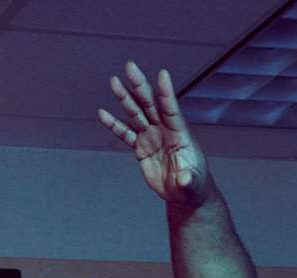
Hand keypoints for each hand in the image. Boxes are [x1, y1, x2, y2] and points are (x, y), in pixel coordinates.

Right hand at [100, 63, 209, 208]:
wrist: (184, 193)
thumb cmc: (194, 186)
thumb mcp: (193, 185)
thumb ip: (189, 180)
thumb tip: (184, 179)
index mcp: (180, 134)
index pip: (172, 110)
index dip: (167, 93)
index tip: (162, 74)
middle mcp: (165, 130)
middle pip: (151, 104)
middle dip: (140, 86)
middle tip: (130, 66)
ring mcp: (152, 136)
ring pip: (136, 113)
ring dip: (125, 98)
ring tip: (113, 81)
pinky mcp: (141, 147)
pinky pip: (126, 134)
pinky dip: (114, 124)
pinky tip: (102, 113)